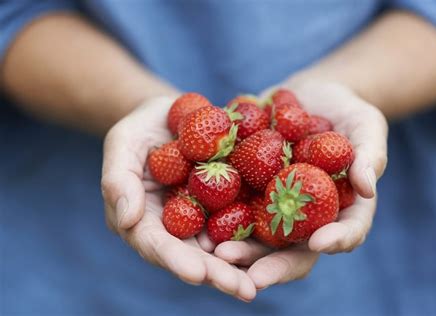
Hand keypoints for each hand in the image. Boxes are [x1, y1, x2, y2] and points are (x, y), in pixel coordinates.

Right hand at [101, 96, 256, 301]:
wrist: (172, 115)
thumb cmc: (140, 130)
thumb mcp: (122, 145)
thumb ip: (118, 180)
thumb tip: (127, 219)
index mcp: (145, 220)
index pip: (157, 245)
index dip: (176, 260)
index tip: (197, 273)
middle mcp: (176, 226)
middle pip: (195, 255)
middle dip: (217, 274)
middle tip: (243, 290)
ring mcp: (204, 217)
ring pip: (222, 246)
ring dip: (241, 266)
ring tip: (260, 282)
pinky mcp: (227, 202)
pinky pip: (242, 220)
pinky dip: (257, 236)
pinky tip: (280, 247)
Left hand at [214, 80, 387, 288]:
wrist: (309, 96)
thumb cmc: (347, 112)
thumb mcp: (366, 126)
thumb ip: (370, 155)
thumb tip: (367, 188)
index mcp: (340, 208)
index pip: (345, 232)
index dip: (335, 240)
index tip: (319, 243)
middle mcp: (305, 215)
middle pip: (293, 248)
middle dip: (274, 264)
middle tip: (253, 276)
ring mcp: (274, 204)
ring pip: (258, 236)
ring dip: (239, 250)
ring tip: (217, 254)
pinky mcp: (249, 187)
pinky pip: (232, 205)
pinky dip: (215, 215)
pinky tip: (196, 220)